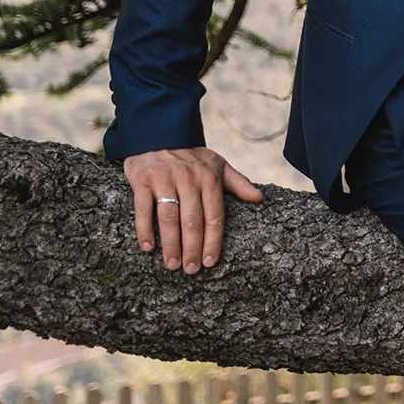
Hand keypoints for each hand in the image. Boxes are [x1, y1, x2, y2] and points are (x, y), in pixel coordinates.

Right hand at [124, 147, 263, 272]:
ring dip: (171, 244)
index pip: (214, 216)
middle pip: (192, 221)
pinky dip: (145, 229)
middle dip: (193, 248)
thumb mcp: (218, 165)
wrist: (159, 133)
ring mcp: (164, 180)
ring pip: (169, 217)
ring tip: (172, 264)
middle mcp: (188, 180)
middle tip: (191, 270)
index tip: (210, 262)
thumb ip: (238, 183)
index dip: (213, 241)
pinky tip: (148, 247)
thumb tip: (261, 199)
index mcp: (210, 179)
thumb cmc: (192, 156)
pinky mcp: (142, 181)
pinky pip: (143, 209)